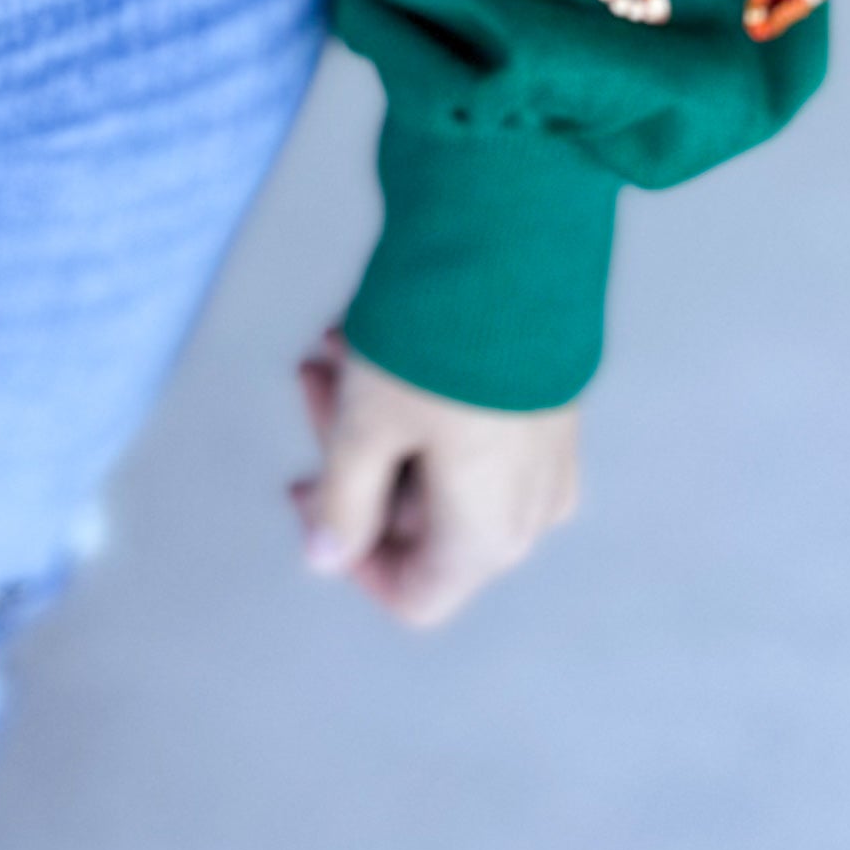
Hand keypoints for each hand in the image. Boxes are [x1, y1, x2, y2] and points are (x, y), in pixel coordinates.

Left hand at [290, 329, 579, 626]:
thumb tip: (325, 559)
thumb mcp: (367, 427)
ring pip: (436, 461)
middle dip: (350, 453)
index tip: (306, 493)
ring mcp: (542, 459)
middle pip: (417, 518)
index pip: (416, 596)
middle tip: (312, 382)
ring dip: (373, 411)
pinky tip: (370, 332)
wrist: (514, 253)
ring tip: (335, 342)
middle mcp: (527, 512)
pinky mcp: (543, 407)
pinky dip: (414, 392)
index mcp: (487, 538)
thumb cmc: (437, 351)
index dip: (351, 558)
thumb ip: (343, 501)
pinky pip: (469, 424)